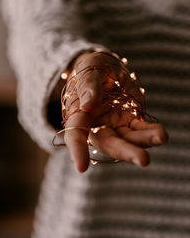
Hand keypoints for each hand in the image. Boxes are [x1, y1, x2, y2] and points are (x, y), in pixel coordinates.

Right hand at [64, 51, 167, 172]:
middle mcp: (96, 126)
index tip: (81, 168)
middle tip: (143, 159)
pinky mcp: (130, 121)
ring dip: (144, 141)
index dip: (77, 151)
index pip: (76, 135)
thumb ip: (87, 85)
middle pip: (108, 143)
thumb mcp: (89, 69)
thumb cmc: (92, 69)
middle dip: (125, 151)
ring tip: (161, 136)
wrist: (108, 71)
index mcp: (79, 115)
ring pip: (128, 139)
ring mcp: (115, 126)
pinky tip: (161, 133)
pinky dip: (151, 132)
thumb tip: (87, 104)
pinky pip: (140, 129)